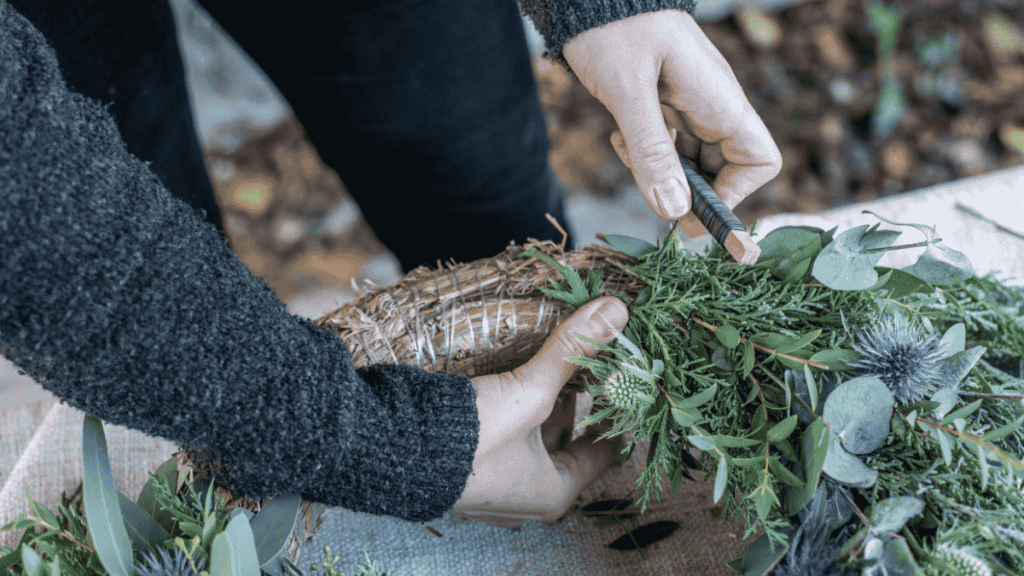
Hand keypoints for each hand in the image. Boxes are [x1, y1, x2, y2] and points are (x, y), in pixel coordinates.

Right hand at [451, 296, 628, 527]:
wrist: (391, 451)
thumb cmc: (471, 437)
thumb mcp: (530, 390)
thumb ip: (572, 349)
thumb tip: (616, 311)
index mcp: (554, 493)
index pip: (604, 453)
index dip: (617, 413)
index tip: (627, 381)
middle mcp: (526, 495)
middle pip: (567, 440)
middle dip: (576, 398)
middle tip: (590, 357)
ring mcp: (494, 482)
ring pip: (533, 434)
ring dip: (542, 398)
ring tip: (554, 357)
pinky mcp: (467, 465)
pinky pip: (505, 434)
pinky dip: (514, 406)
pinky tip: (514, 373)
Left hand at [563, 9, 781, 236]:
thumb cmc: (615, 28)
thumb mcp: (628, 91)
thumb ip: (652, 151)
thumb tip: (675, 212)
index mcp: (720, 101)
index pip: (758, 161)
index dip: (734, 194)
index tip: (693, 208)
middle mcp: (711, 108)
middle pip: (721, 171)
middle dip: (686, 190)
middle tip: (649, 191)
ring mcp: (688, 108)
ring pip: (688, 163)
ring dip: (658, 172)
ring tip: (626, 149)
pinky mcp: (663, 107)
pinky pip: (665, 147)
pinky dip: (643, 155)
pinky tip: (619, 137)